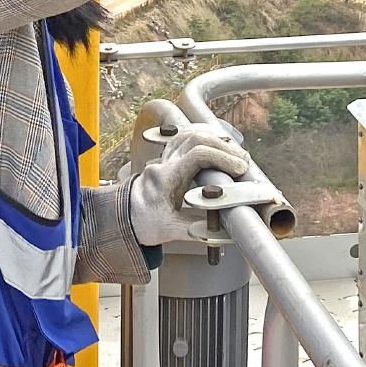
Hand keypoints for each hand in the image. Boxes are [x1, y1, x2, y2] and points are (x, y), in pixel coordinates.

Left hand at [126, 122, 251, 246]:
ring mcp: (164, 157)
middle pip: (196, 138)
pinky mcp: (167, 157)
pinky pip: (185, 136)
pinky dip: (204, 136)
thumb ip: (199, 231)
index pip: (197, 155)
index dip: (222, 158)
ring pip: (190, 133)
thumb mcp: (171, 231)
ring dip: (214, 139)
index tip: (239, 170)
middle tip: (243, 162)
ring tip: (234, 152)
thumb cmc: (144, 223)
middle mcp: (164, 163)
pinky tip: (217, 142)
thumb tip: (228, 233)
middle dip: (223, 147)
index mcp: (165, 179)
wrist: (123, 216)